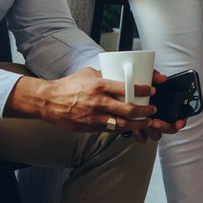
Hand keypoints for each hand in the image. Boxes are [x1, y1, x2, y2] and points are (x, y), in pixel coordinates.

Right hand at [7, 67, 174, 139]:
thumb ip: (105, 74)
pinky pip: (112, 130)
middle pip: (129, 109)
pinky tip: (131, 127)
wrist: (50, 102)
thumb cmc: (69, 86)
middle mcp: (99, 102)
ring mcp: (95, 117)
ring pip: (123, 124)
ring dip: (138, 124)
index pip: (127, 87)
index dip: (143, 90)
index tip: (152, 90)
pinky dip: (124, 129)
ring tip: (147, 122)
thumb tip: (121, 73)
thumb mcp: (88, 74)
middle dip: (145, 111)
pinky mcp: (91, 127)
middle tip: (153, 109)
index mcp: (100, 86)